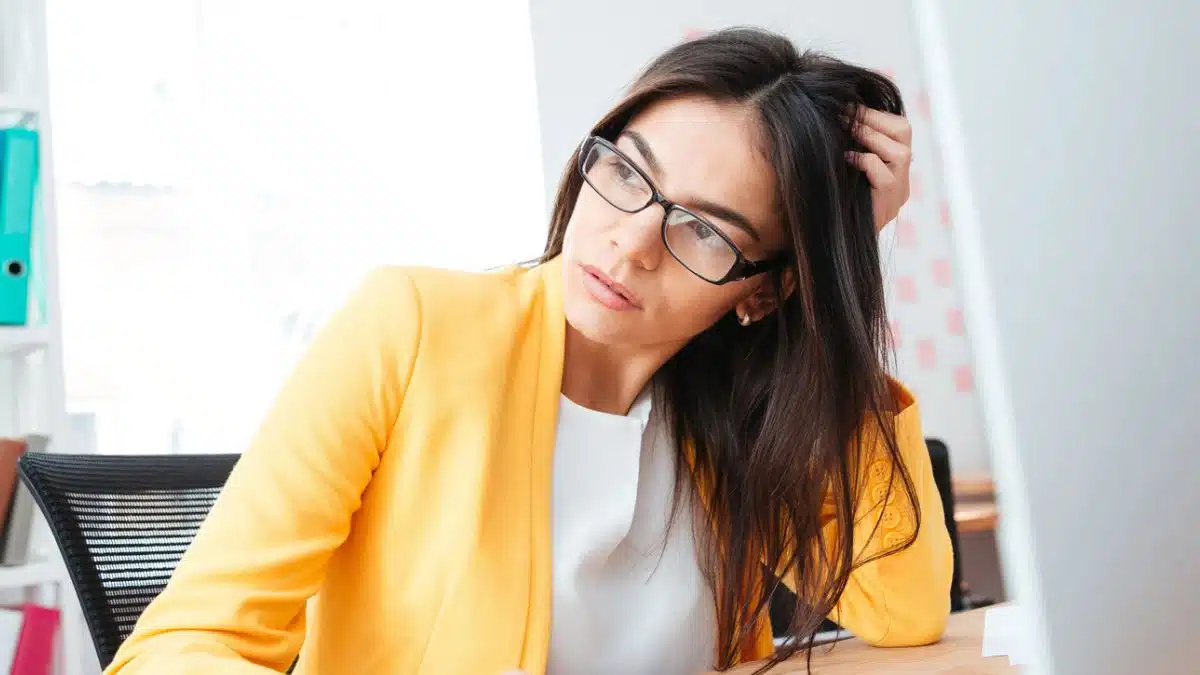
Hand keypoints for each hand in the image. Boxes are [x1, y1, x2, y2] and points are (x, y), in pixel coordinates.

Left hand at [846, 107, 913, 231]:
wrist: (836, 243)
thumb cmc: (834, 204)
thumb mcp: (843, 171)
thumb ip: (848, 148)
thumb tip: (835, 117)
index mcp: (894, 167)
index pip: (898, 128)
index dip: (875, 114)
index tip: (849, 105)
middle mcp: (902, 178)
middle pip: (904, 133)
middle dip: (874, 119)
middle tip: (846, 114)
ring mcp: (899, 192)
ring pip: (900, 153)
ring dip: (871, 138)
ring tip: (848, 133)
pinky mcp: (890, 204)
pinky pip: (885, 176)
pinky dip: (867, 162)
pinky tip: (847, 158)